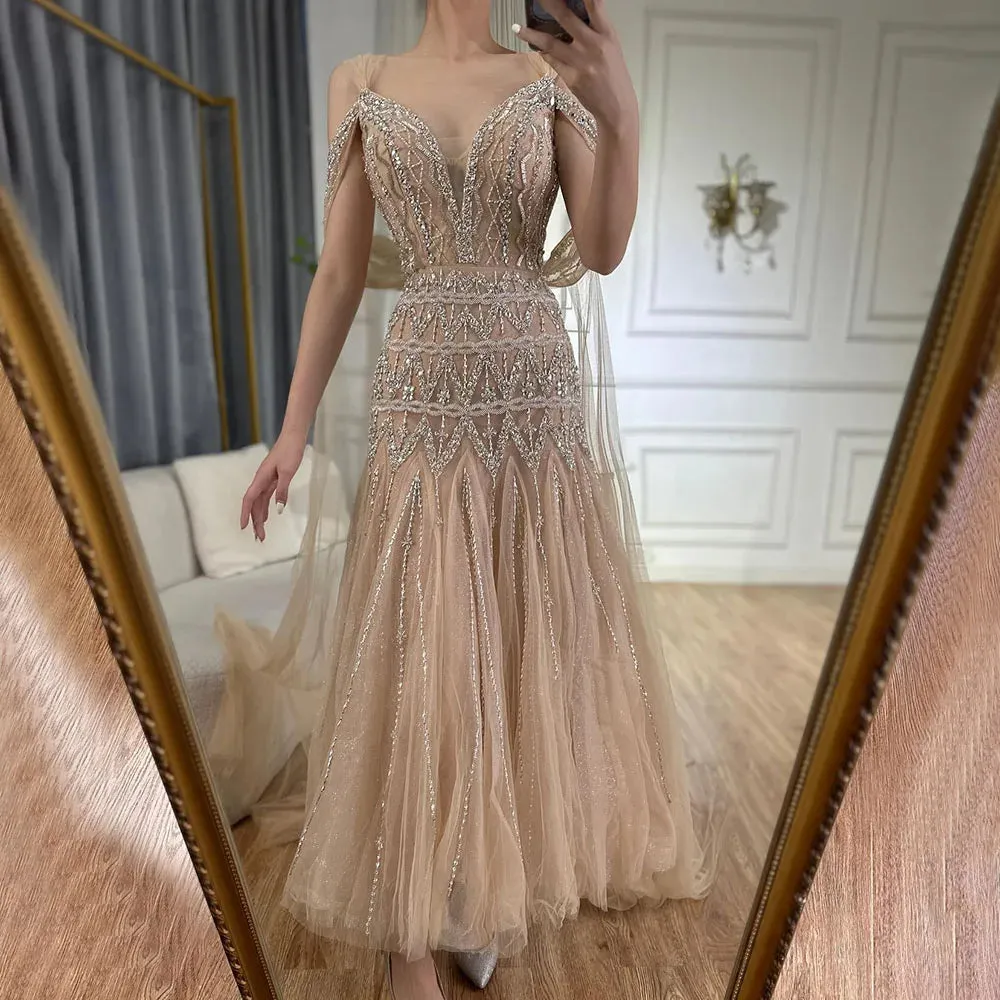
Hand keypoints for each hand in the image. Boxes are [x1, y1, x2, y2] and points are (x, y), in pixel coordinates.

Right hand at [240, 430, 306, 541]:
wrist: (294, 436)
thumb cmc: (291, 451)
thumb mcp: (288, 472)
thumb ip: (282, 490)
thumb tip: (278, 509)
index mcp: (261, 478)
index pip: (249, 499)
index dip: (245, 514)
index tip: (243, 528)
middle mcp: (261, 480)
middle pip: (254, 504)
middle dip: (255, 521)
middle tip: (259, 538)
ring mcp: (267, 479)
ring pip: (260, 502)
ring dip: (260, 517)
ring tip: (261, 532)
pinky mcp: (273, 478)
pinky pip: (267, 496)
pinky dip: (266, 507)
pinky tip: (267, 516)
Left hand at [515, 0, 637, 129]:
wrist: (616, 107)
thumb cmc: (614, 77)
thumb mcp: (611, 47)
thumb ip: (595, 30)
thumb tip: (576, 15)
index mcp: (607, 34)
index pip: (595, 5)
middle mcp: (593, 45)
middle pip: (566, 18)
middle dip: (549, 4)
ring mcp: (581, 62)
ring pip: (550, 43)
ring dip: (532, 34)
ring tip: (518, 28)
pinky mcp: (571, 78)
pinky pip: (551, 61)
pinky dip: (542, 52)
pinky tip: (533, 46)